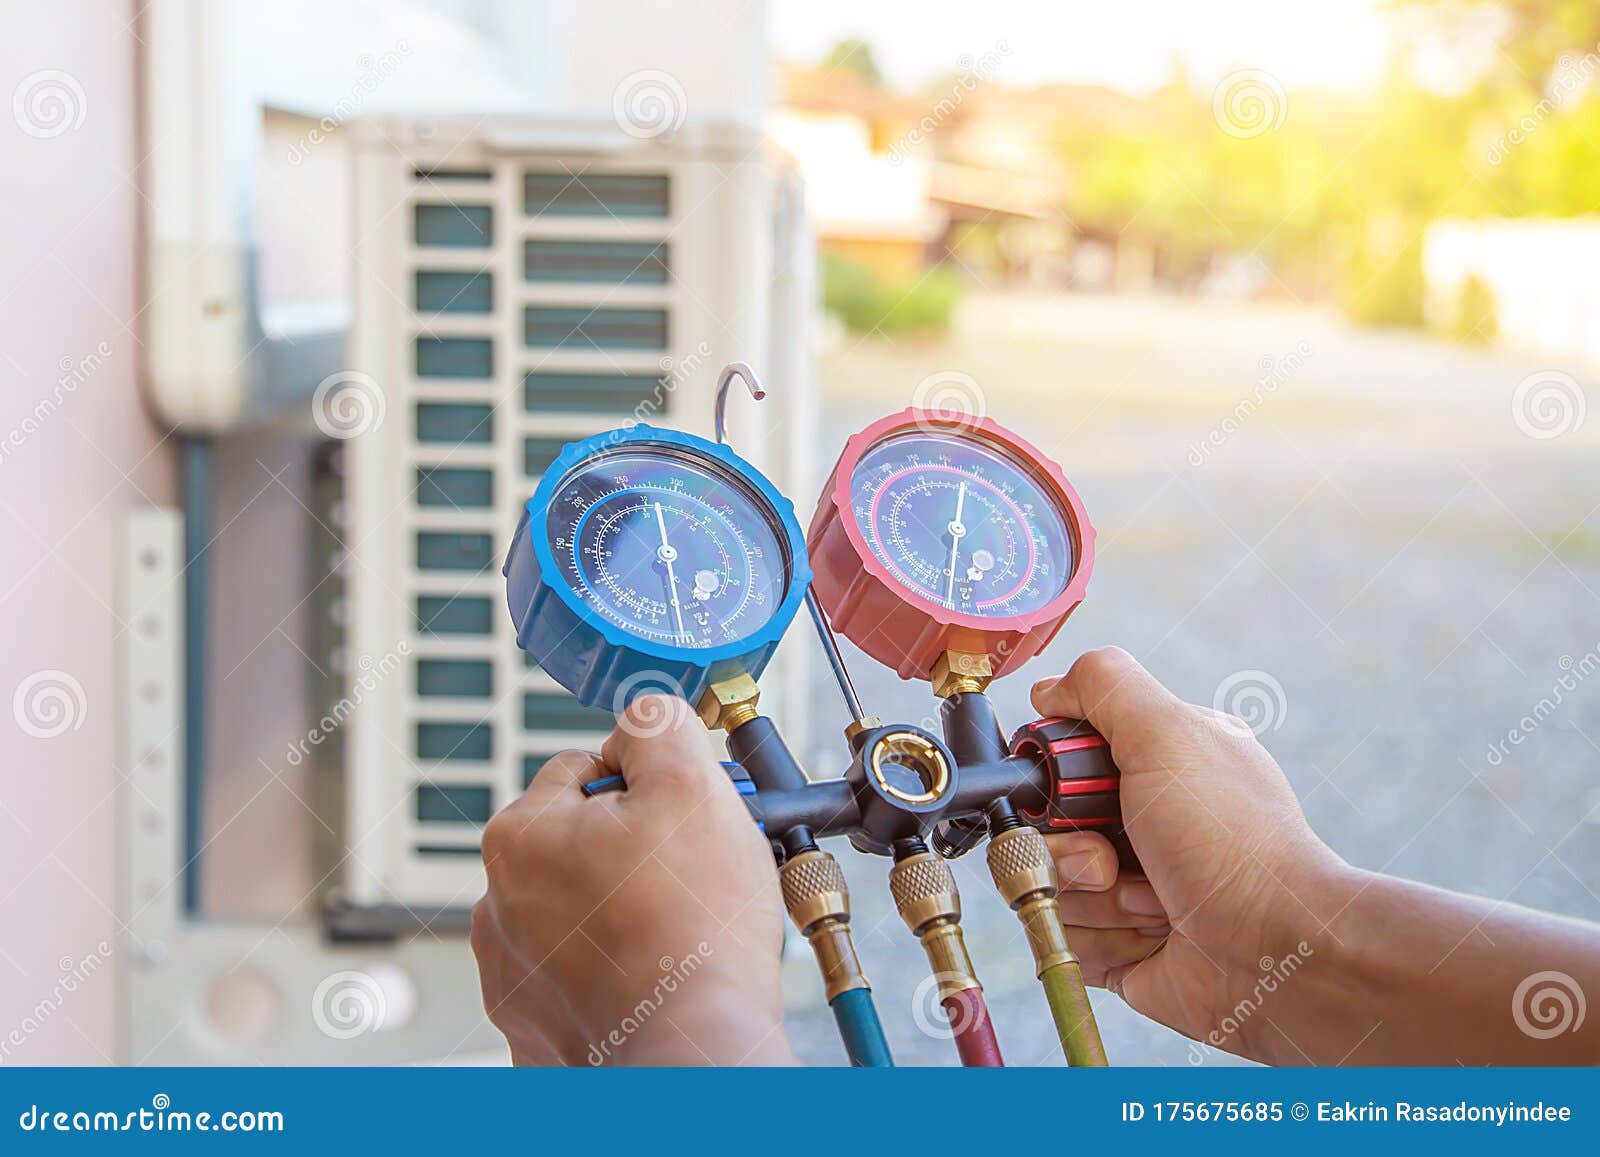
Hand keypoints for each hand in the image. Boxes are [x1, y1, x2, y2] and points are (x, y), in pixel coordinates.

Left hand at [471, 695, 794, 1065]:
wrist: (693, 1050)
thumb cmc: (691, 927)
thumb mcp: (689, 781)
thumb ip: (657, 723)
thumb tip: (644, 716)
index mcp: (518, 837)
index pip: (584, 770)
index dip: (648, 782)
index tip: (687, 812)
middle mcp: (497, 907)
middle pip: (582, 843)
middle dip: (638, 849)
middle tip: (697, 869)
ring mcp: (514, 976)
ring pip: (582, 911)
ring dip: (628, 910)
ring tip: (685, 928)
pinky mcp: (539, 1029)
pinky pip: (584, 977)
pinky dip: (620, 973)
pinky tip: (662, 976)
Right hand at [1036, 647, 1347, 1062]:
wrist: (1279, 953)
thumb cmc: (1233, 843)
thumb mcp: (1168, 734)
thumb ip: (1105, 685)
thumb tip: (1047, 688)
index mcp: (1158, 762)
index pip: (1060, 759)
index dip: (1052, 779)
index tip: (1071, 792)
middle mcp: (1142, 821)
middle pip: (1041, 827)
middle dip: (1066, 848)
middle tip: (1110, 859)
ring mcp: (1131, 886)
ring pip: (1050, 887)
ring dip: (1092, 899)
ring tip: (1151, 904)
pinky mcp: (1123, 947)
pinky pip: (1069, 940)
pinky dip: (1101, 942)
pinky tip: (1152, 936)